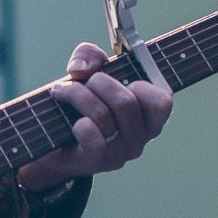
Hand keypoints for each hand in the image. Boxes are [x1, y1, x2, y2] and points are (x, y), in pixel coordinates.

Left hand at [17, 42, 172, 190]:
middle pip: (125, 103)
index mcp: (148, 115)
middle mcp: (139, 137)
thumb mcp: (88, 69)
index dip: (143, 86)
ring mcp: (120, 152)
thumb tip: (82, 70)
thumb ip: (89, 55)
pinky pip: (93, 139)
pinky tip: (72, 121)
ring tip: (62, 91)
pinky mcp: (98, 161)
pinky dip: (80, 124)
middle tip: (84, 81)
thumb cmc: (81, 99)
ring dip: (77, 94)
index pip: (162, 102)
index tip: (125, 80)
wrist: (55, 138)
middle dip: (98, 81)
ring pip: (103, 115)